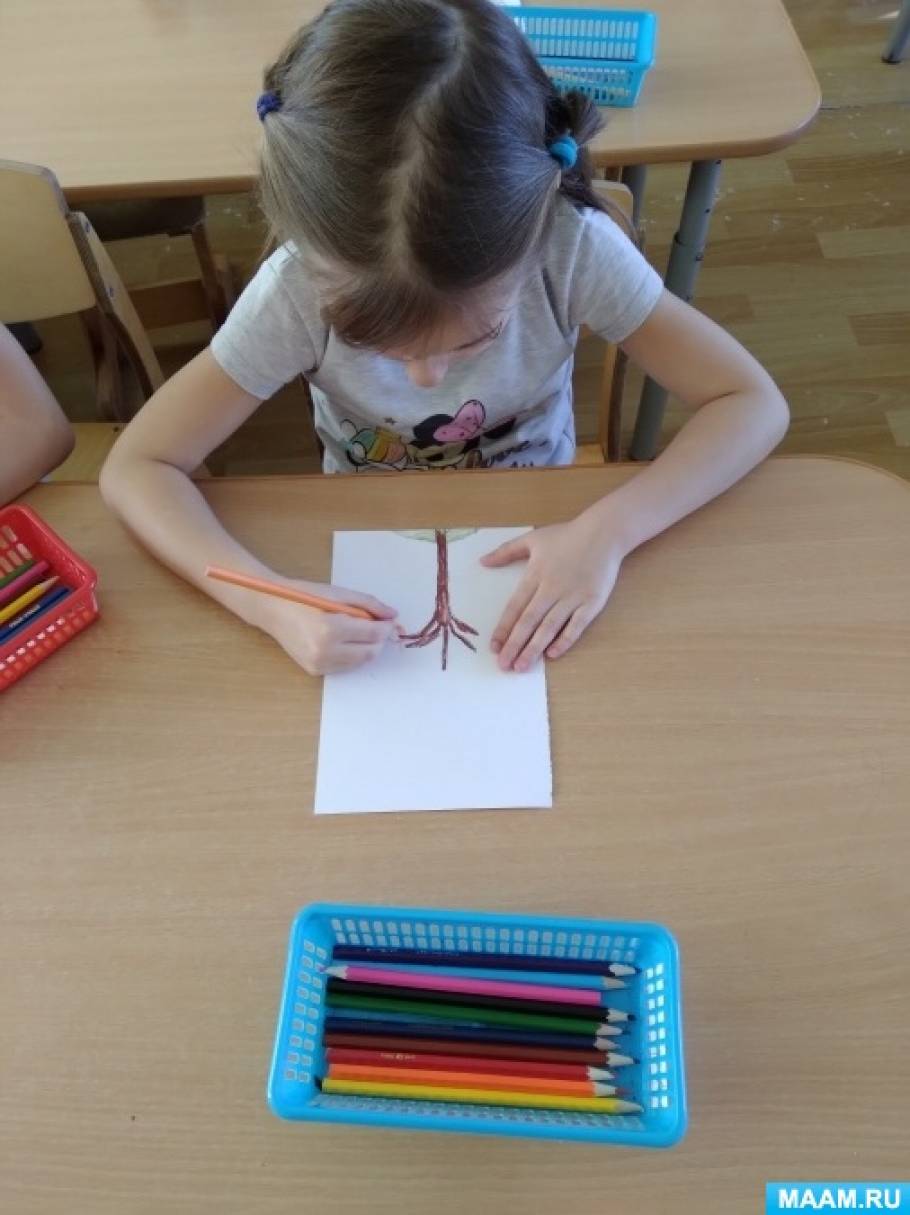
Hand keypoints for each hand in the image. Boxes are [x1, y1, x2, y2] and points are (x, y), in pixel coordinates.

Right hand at [256, 580, 399, 675]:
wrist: (273, 611)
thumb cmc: (305, 597)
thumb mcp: (339, 594)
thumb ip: (369, 605)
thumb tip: (393, 615)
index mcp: (331, 629)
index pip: (373, 634)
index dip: (386, 628)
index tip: (389, 620)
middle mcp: (325, 651)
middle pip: (370, 653)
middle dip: (379, 640)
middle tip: (378, 626)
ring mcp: (319, 664)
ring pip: (360, 662)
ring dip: (367, 648)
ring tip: (359, 632)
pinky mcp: (315, 671)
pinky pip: (345, 666)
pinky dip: (352, 655)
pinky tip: (345, 641)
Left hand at [481, 514, 624, 670]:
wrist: (604, 533)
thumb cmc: (567, 535)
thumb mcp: (532, 538)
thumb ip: (506, 552)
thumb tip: (482, 561)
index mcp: (535, 575)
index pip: (515, 607)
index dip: (503, 628)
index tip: (493, 647)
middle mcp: (552, 588)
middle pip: (529, 621)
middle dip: (514, 645)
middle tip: (502, 666)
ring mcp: (573, 597)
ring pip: (549, 627)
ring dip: (534, 648)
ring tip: (521, 666)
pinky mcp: (592, 603)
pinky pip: (576, 626)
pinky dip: (564, 640)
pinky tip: (552, 654)